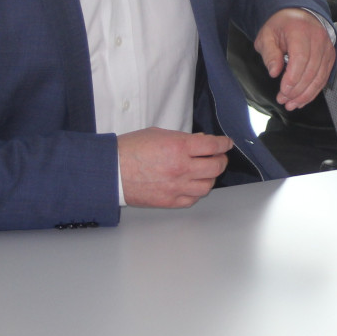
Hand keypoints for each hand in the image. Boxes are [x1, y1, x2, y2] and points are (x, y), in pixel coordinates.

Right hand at [117, 128, 231, 207]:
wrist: (110, 171)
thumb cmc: (130, 149)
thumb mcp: (158, 134)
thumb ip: (183, 138)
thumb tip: (202, 141)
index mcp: (178, 147)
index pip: (212, 146)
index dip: (223, 143)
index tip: (227, 143)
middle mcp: (181, 168)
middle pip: (215, 167)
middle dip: (221, 160)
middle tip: (219, 157)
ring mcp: (175, 187)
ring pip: (207, 185)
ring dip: (211, 177)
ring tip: (206, 171)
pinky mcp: (168, 201)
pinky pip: (192, 199)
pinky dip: (197, 192)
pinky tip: (193, 185)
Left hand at [254, 8, 334, 110]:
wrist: (299, 15)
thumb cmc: (281, 25)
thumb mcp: (267, 35)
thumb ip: (269, 53)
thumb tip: (274, 72)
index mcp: (300, 31)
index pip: (300, 58)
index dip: (293, 78)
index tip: (282, 91)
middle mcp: (318, 38)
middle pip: (311, 70)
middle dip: (297, 90)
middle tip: (283, 100)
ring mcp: (327, 47)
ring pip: (320, 76)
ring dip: (306, 94)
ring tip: (291, 104)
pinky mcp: (330, 55)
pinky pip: (324, 76)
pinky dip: (314, 90)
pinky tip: (303, 99)